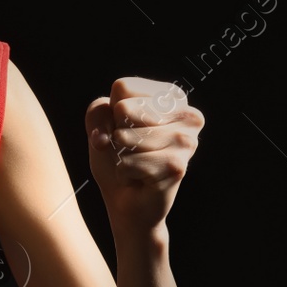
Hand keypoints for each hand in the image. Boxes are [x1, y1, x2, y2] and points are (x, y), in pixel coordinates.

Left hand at [85, 77, 203, 231]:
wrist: (126, 199)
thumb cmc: (117, 154)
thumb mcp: (101, 124)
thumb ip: (97, 113)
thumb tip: (104, 139)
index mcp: (173, 96)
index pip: (123, 87)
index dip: (112, 110)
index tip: (124, 126)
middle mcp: (188, 115)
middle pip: (124, 109)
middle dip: (116, 132)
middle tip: (130, 148)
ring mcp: (186, 141)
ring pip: (126, 136)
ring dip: (120, 154)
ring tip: (136, 162)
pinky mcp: (178, 166)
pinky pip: (128, 162)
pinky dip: (124, 172)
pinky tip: (139, 178)